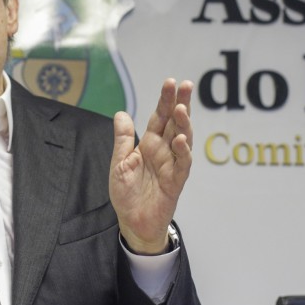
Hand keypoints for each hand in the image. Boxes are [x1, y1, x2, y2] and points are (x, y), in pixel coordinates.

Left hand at [109, 78, 193, 253]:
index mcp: (149, 144)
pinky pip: (182, 164)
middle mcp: (163, 151)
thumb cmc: (126, 194)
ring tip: (182, 109)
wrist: (132, 222)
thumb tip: (122, 113)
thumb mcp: (119, 163)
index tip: (171, 82)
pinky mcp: (176, 181)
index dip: (165, 100)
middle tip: (185, 85)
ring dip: (184, 124)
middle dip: (181, 103)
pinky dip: (183, 151)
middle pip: (175, 122)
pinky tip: (180, 140)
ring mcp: (172, 164)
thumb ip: (123, 140)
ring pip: (183, 139)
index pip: (159, 117)